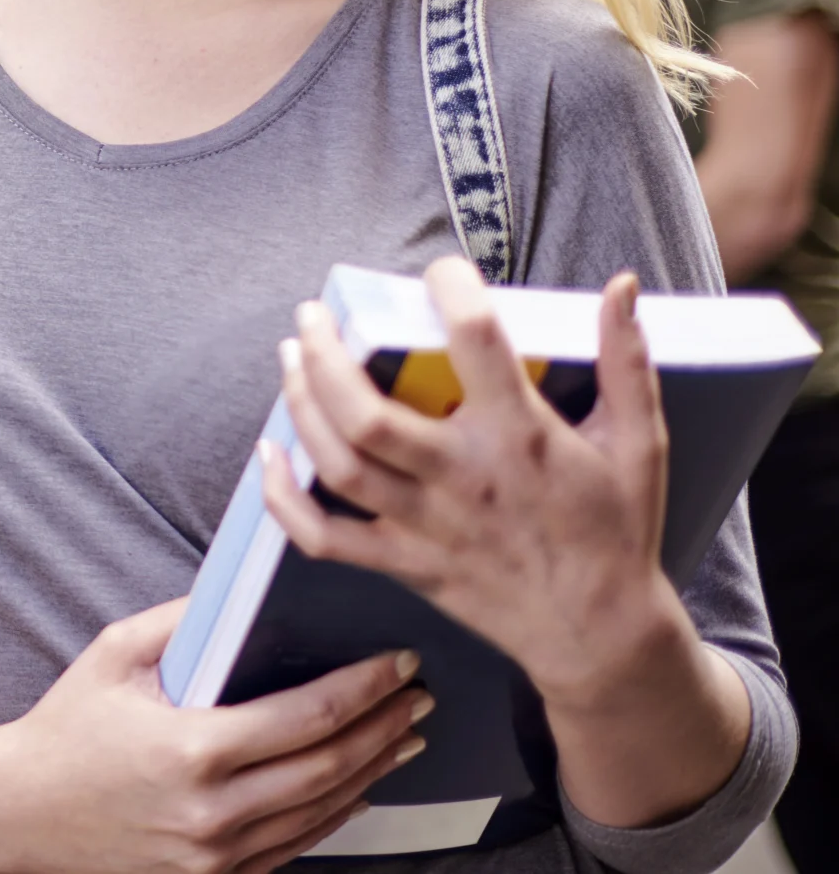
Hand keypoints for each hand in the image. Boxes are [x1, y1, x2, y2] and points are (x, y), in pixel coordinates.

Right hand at [0, 601, 430, 873]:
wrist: (19, 813)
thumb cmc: (65, 728)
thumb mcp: (112, 656)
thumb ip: (180, 621)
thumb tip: (242, 596)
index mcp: (193, 748)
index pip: (307, 717)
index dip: (364, 689)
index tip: (399, 663)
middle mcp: (214, 810)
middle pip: (330, 768)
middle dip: (384, 728)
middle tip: (419, 697)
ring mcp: (216, 855)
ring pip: (323, 814)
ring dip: (373, 772)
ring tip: (406, 738)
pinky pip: (295, 847)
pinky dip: (336, 815)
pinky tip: (358, 787)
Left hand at [262, 256, 682, 710]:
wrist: (602, 637)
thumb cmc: (617, 531)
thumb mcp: (640, 442)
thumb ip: (627, 361)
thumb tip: (621, 285)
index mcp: (523, 438)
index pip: (476, 343)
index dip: (451, 291)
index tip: (440, 271)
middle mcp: (464, 479)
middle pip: (367, 413)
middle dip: (325, 355)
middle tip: (311, 315)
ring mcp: (427, 527)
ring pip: (338, 466)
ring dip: (300, 407)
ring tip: (290, 358)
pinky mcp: (404, 565)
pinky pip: (325, 537)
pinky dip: (284, 499)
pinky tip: (269, 456)